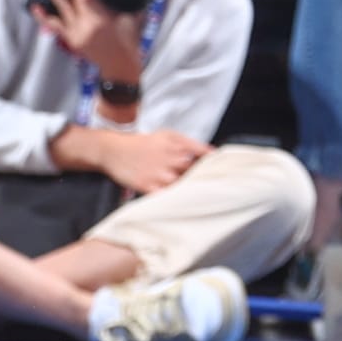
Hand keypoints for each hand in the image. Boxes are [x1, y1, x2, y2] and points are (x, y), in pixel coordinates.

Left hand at [30, 0, 146, 78]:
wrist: (120, 67)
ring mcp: (76, 33)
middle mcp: (86, 25)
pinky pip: (55, 26)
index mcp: (102, 19)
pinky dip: (44, 17)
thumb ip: (122, 0)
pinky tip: (36, 7)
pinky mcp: (70, 40)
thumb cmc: (128, 41)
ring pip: (61, 10)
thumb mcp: (129, 18)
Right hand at [93, 128, 208, 194]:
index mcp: (174, 143)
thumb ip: (187, 143)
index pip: (201, 151)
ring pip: (183, 185)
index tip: (227, 169)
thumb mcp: (165, 135)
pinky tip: (184, 205)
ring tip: (203, 199)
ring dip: (192, 190)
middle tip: (219, 188)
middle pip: (194, 170)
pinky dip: (176, 200)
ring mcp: (159, 173)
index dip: (214, 161)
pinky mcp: (148, 186)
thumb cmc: (143, 144)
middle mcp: (168, 157)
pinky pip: (167, 197)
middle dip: (205, 178)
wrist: (114, 150)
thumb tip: (210, 153)